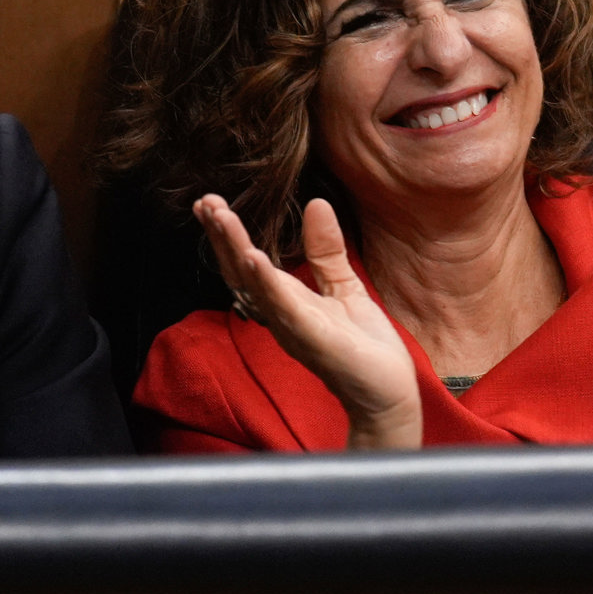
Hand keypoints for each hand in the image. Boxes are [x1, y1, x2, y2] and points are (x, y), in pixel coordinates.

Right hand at [194, 194, 421, 449]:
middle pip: (239, 271)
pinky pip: (283, 306)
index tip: (211, 203)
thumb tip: (316, 203)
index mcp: (285, 300)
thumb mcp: (343, 286)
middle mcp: (279, 314)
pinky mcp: (311, 337)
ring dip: (234, 249)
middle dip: (221, 236)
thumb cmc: (364, 347)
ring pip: (253, 284)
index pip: (246, 263)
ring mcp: (292, 326)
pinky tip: (253, 256)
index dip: (228, 234)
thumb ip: (325, 250)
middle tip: (204, 202)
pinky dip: (266, 281)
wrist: (388, 392)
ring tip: (220, 217)